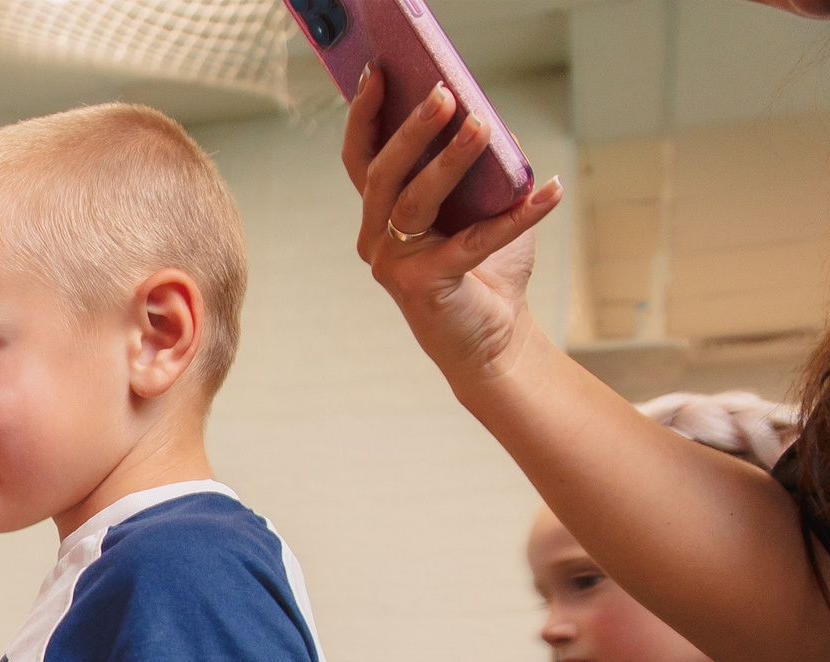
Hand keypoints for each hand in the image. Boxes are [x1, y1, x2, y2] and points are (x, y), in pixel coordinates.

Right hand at [342, 65, 562, 389]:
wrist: (492, 338)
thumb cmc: (484, 273)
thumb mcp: (483, 209)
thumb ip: (485, 170)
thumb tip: (496, 122)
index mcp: (380, 215)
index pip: (363, 158)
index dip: (365, 116)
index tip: (378, 73)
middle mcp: (377, 238)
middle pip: (382, 173)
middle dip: (412, 129)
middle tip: (444, 95)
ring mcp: (394, 263)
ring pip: (414, 200)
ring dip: (450, 159)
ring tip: (481, 124)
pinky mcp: (423, 286)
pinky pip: (472, 241)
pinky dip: (516, 216)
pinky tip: (549, 191)